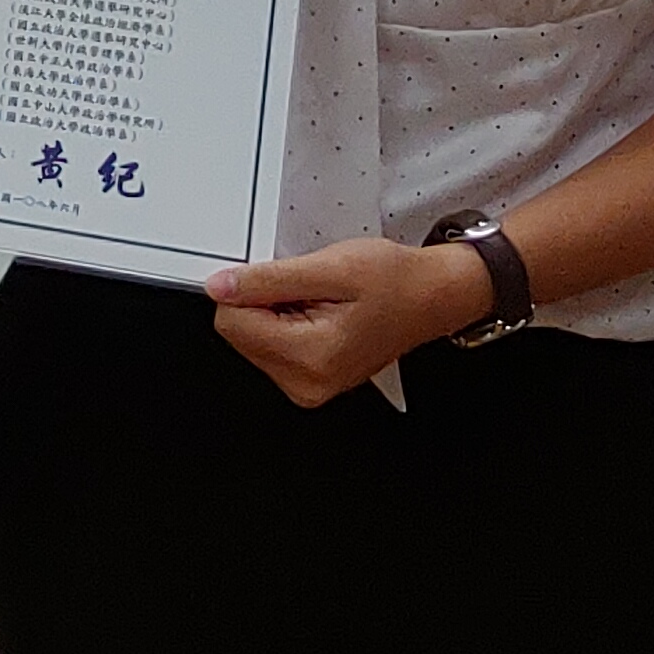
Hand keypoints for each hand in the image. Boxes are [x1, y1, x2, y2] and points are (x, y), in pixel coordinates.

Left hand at [203, 237, 496, 405]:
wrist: (433, 296)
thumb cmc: (396, 281)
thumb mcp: (330, 267)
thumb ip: (268, 280)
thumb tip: (220, 288)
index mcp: (311, 358)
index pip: (232, 323)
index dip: (250, 290)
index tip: (284, 279)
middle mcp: (307, 383)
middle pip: (239, 334)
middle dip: (264, 303)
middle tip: (308, 290)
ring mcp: (309, 386)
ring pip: (252, 339)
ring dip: (275, 312)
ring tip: (318, 301)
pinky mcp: (311, 380)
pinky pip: (271, 346)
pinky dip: (285, 323)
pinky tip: (318, 313)